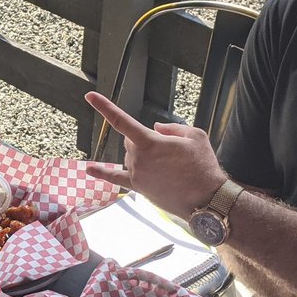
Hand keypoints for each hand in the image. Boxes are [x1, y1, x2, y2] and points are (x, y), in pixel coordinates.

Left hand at [83, 91, 224, 216]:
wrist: (207, 199)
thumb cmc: (203, 166)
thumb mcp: (195, 136)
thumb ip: (172, 128)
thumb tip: (156, 128)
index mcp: (150, 142)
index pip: (121, 120)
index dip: (104, 107)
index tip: (90, 96)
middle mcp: (138, 158)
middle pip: (130, 141)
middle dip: (145, 141)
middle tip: (170, 153)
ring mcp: (136, 174)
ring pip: (130, 156)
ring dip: (143, 156)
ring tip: (170, 168)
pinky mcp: (138, 188)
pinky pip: (115, 178)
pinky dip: (101, 173)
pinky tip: (89, 169)